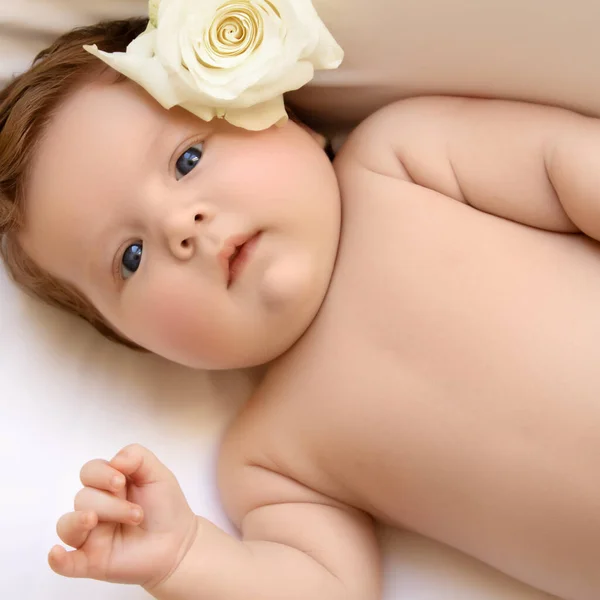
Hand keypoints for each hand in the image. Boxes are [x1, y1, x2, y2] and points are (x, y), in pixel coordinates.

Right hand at [49, 444, 197, 587]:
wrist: (178, 542)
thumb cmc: (165, 507)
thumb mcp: (157, 473)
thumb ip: (137, 456)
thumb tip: (114, 461)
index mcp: (108, 486)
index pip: (89, 472)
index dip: (101, 474)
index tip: (121, 482)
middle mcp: (95, 508)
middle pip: (82, 497)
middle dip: (110, 504)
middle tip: (137, 514)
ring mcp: (91, 536)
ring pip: (68, 524)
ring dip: (80, 521)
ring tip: (95, 521)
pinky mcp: (92, 561)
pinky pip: (65, 563)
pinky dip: (58, 559)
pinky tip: (57, 554)